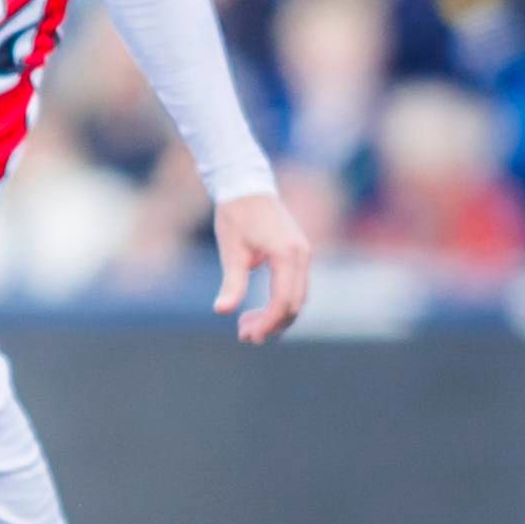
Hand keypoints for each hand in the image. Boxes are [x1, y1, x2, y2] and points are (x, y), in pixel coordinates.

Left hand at [211, 191, 309, 343]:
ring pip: (297, 297)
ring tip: (247, 327)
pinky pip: (294, 286)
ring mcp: (303, 254)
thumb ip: (231, 283)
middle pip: (295, 303)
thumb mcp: (231, 251)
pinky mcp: (297, 254)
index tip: (248, 336)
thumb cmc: (236, 216)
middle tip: (244, 336)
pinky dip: (278, 302)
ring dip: (275, 316)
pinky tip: (257, 311)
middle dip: (271, 324)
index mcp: (288, 255)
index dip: (268, 323)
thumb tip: (221, 311)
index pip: (283, 301)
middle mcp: (302, 255)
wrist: (246, 187)